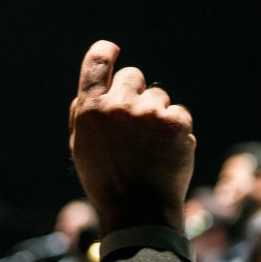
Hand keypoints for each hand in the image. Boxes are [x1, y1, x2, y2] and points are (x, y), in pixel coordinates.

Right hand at [69, 40, 194, 234]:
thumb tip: (99, 86)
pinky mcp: (175, 121)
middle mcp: (117, 106)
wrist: (138, 212)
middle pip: (133, 75)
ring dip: (157, 115)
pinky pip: (178, 113)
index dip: (105, 52)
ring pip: (158, 96)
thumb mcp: (82, 148)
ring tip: (150, 147)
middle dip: (135, 92)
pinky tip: (166, 152)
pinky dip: (175, 130)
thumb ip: (86, 114)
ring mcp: (148, 112)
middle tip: (135, 124)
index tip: (112, 49)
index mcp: (89, 111)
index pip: (96, 64)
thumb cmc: (107, 182)